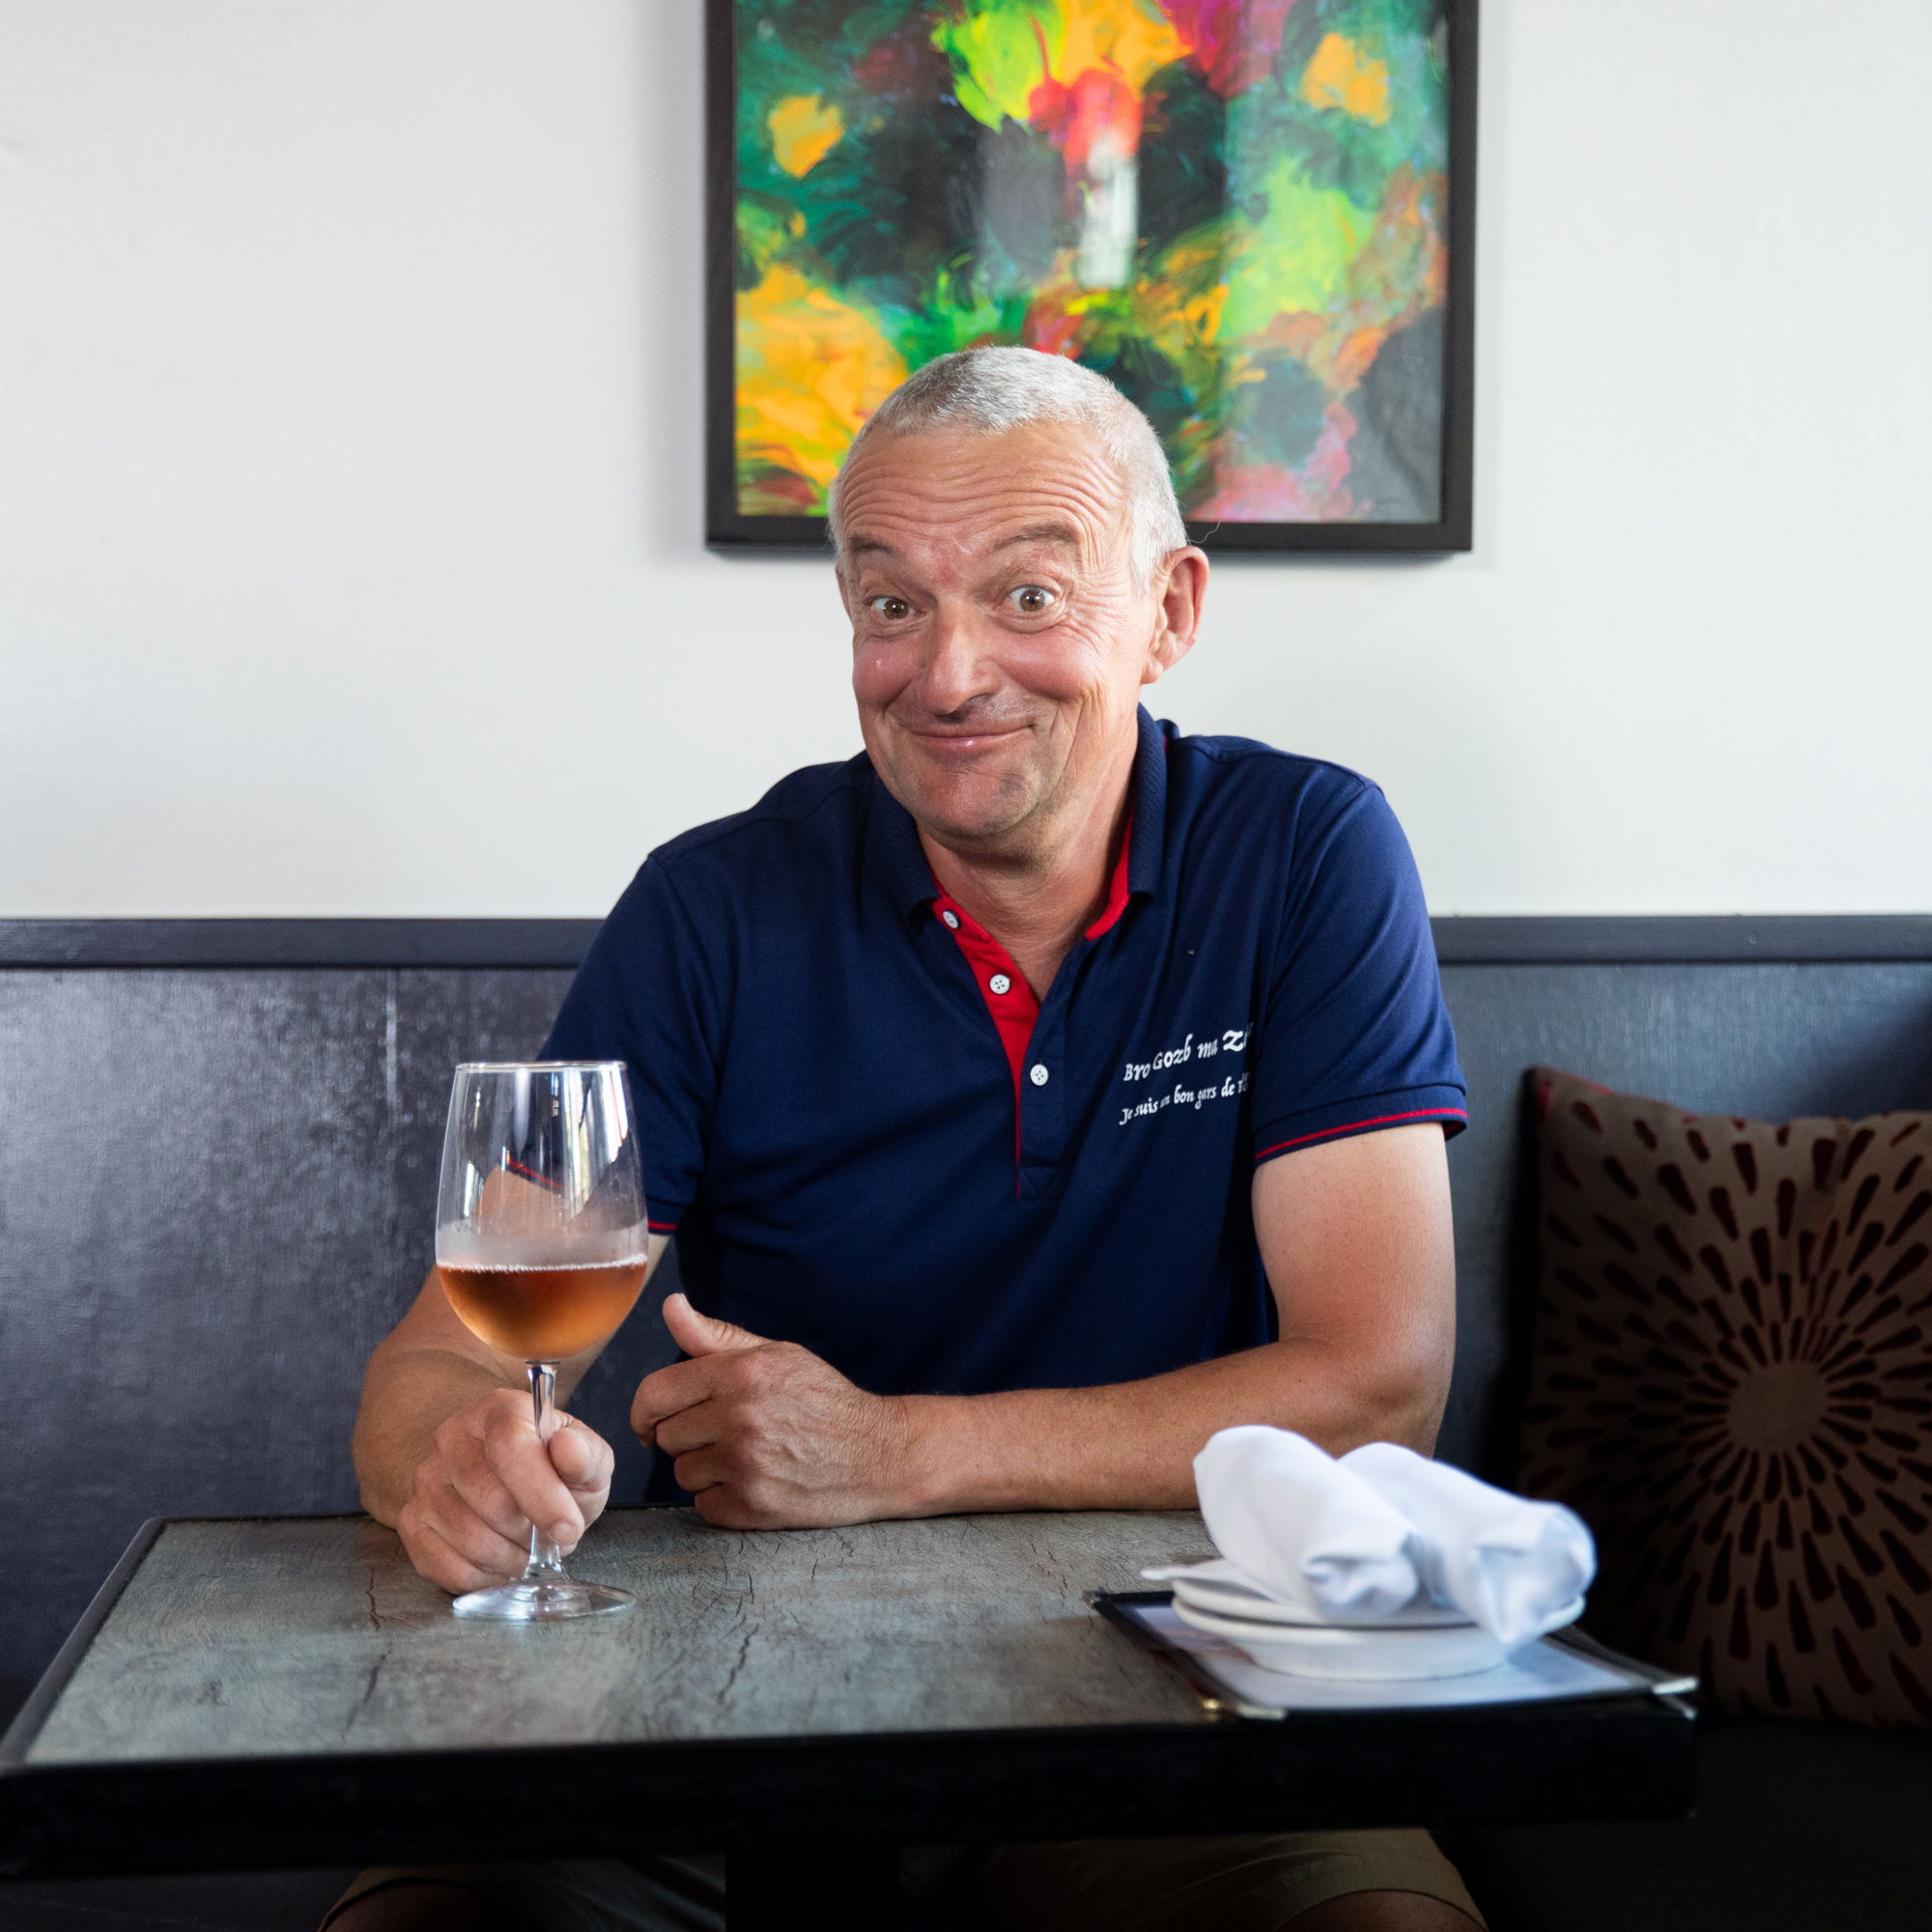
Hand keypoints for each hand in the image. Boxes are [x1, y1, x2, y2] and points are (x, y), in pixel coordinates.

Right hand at [396, 1385, 614, 1592]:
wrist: (511, 1484)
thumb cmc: (555, 1471)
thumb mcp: (587, 1460)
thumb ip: (586, 1456)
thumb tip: (568, 1449)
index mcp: (498, 1410)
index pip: (509, 1447)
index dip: (542, 1494)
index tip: (569, 1527)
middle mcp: (451, 1438)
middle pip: (491, 1501)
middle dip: (531, 1531)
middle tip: (551, 1535)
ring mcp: (426, 1481)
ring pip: (470, 1539)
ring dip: (512, 1557)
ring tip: (528, 1546)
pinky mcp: (412, 1523)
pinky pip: (450, 1568)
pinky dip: (487, 1577)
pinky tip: (503, 1560)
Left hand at [631, 1294, 915, 1527]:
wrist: (878, 1455)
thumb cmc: (824, 1400)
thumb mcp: (776, 1355)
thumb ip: (716, 1336)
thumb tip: (671, 1306)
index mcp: (741, 1372)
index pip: (655, 1394)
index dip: (646, 1411)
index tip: (654, 1421)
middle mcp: (739, 1417)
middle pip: (665, 1436)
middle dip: (687, 1436)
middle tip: (724, 1434)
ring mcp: (746, 1465)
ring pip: (683, 1472)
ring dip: (705, 1469)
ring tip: (746, 1457)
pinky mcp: (753, 1507)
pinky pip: (704, 1505)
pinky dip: (722, 1498)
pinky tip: (755, 1482)